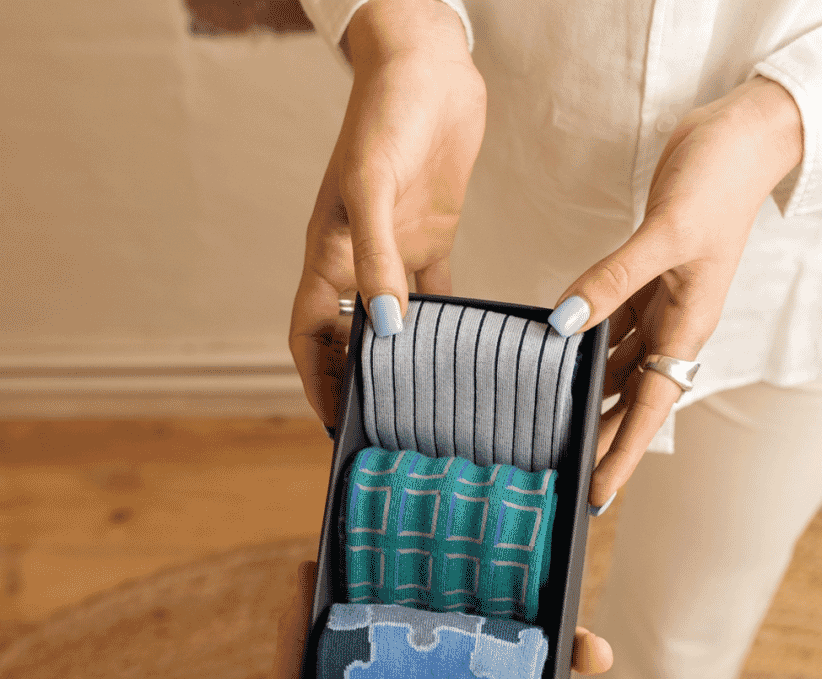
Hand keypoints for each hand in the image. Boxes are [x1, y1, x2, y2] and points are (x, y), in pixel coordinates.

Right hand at [289, 0, 486, 427]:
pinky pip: (438, 295)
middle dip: (360, 382)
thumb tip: (387, 332)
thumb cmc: (385, 114)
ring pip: (393, 326)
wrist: (427, 63)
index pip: (309, 334)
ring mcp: (395, 252)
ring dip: (404, 361)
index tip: (337, 421)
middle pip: (349, 340)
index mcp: (327, 253)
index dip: (318, 379)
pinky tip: (465, 352)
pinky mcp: (432, 239)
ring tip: (426, 400)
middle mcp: (358, 262)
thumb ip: (377, 259)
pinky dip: (447, 325)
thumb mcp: (371, 186)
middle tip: (389, 425)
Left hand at [548, 77, 803, 506]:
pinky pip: (608, 324)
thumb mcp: (665, 234)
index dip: (622, 452)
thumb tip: (563, 324)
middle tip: (559, 473)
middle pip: (628, 398)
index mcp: (688, 328)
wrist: (742, 134)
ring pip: (614, 364)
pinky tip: (554, 354)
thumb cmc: (718, 181)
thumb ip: (611, 280)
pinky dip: (582, 342)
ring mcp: (659, 304)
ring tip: (548, 424)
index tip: (598, 493)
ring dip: (587, 391)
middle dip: (599, 436)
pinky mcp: (645, 279)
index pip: (649, 408)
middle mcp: (673, 326)